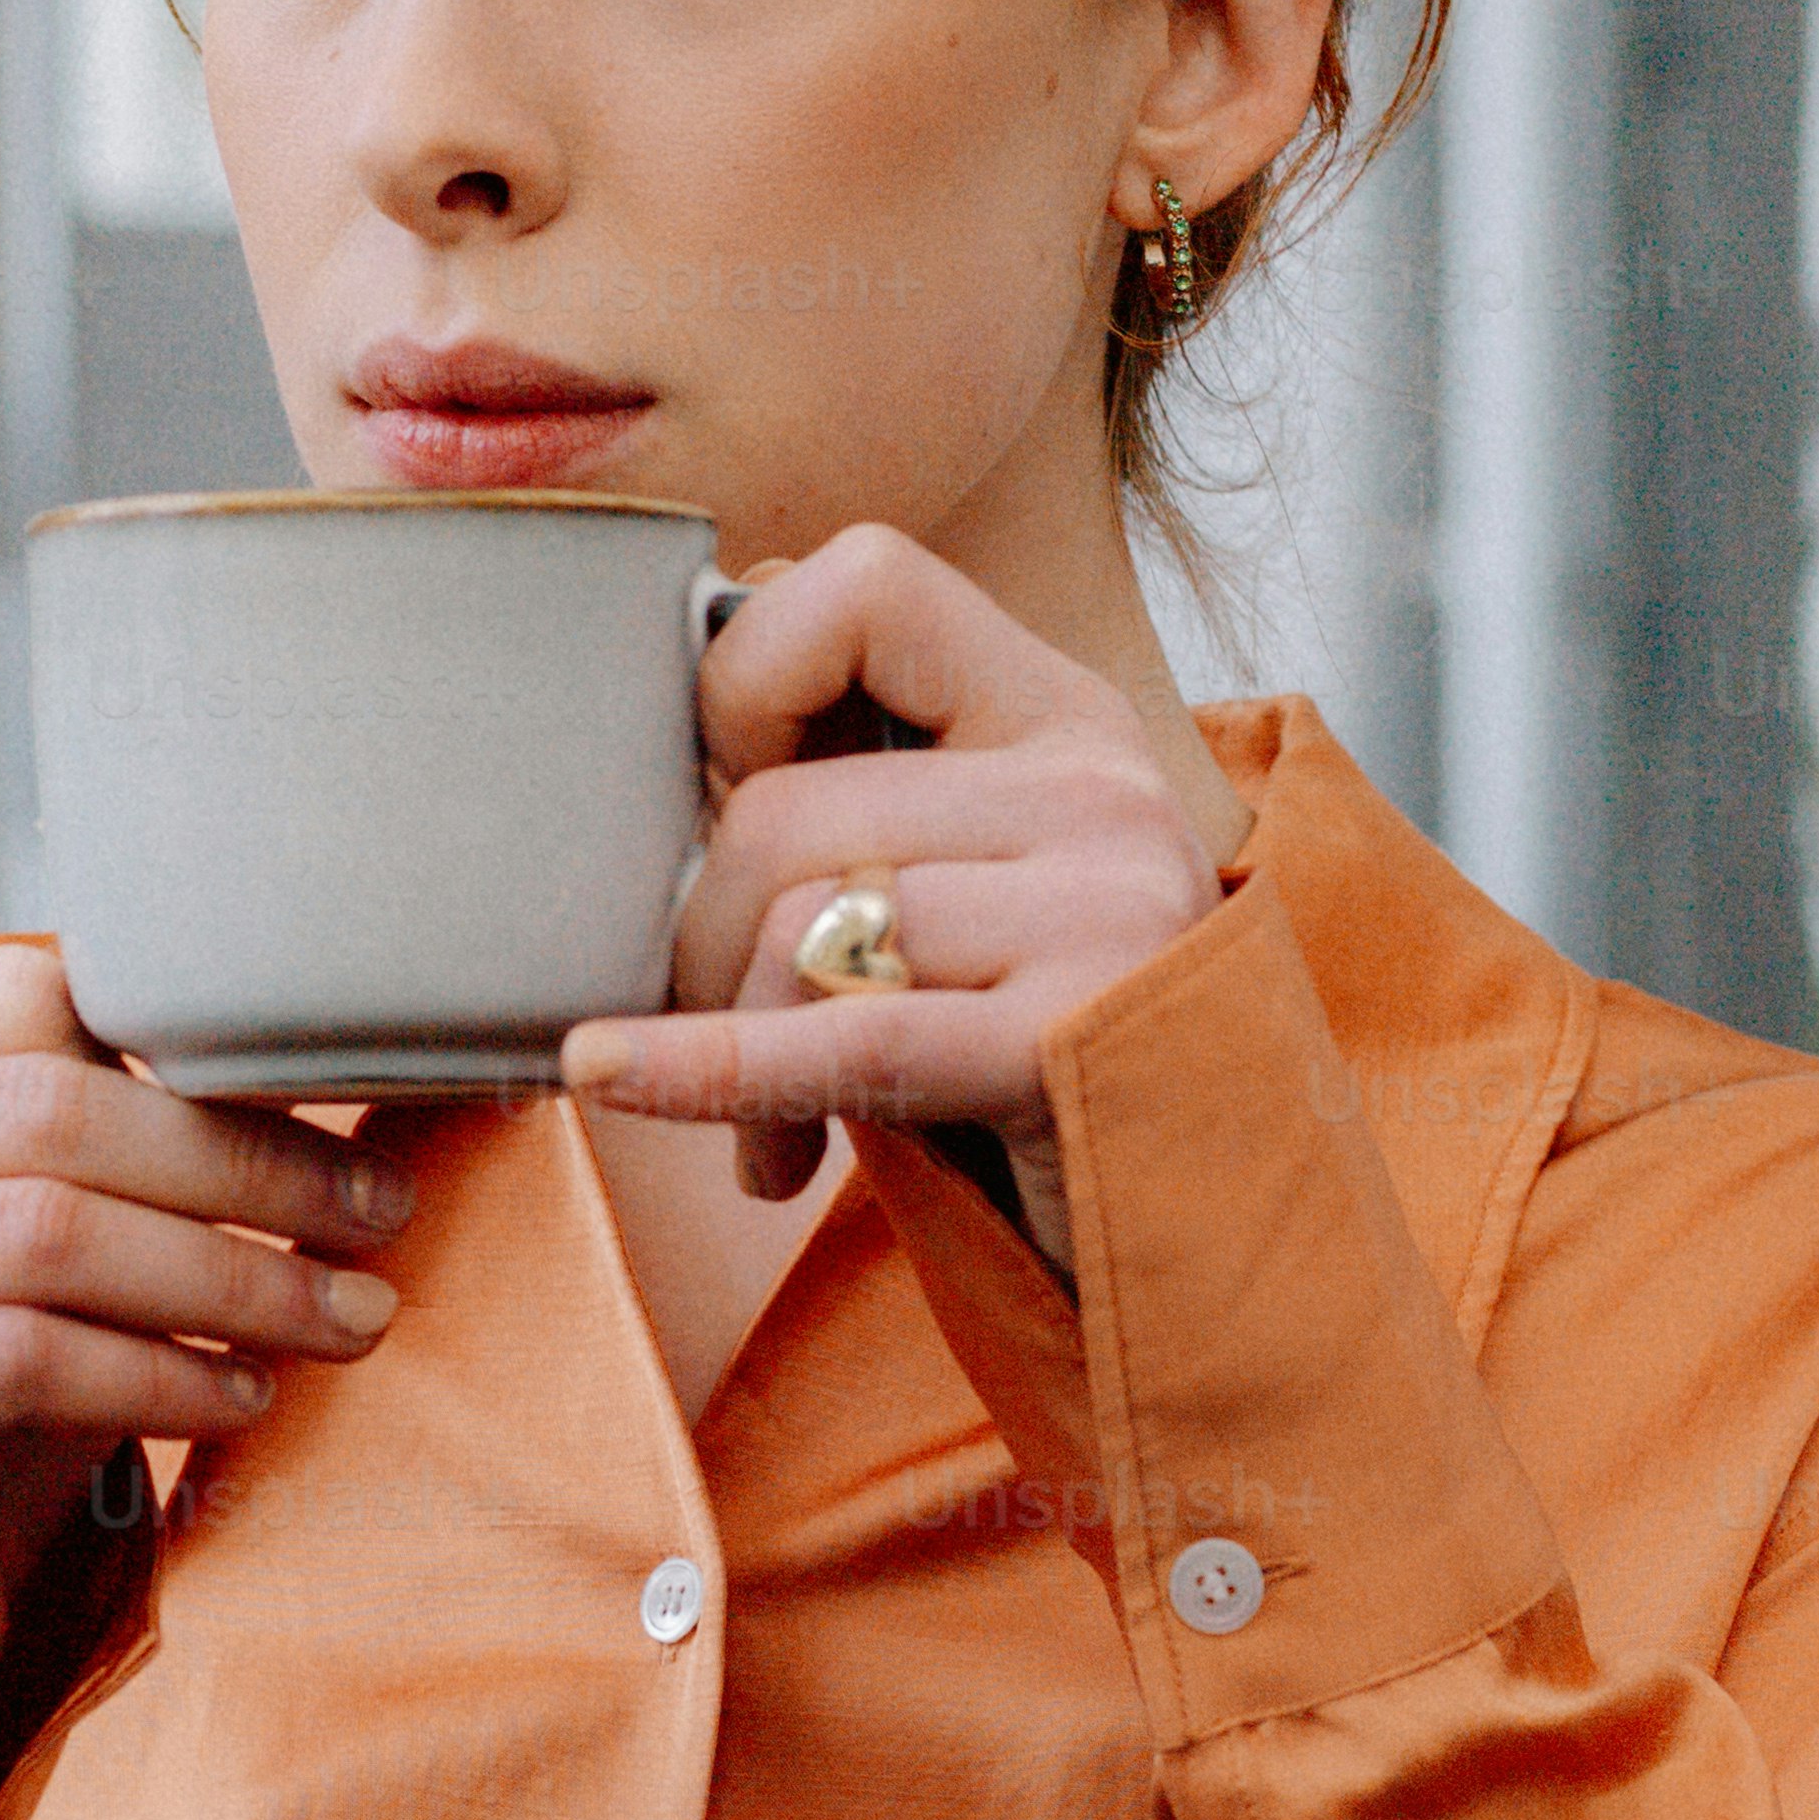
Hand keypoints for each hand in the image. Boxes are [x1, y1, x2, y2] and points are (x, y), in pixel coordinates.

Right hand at [0, 938, 411, 1727]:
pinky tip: (243, 1396)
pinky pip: (15, 1357)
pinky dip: (159, 1374)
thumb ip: (112, 1126)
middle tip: (379, 1217)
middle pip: (50, 1111)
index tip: (337, 1111)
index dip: (203, 1053)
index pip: (30, 997)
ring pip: (43, 1232)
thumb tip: (327, 1050)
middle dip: (247, 1167)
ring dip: (232, 1278)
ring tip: (347, 1316)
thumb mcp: (33, 1224)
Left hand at [555, 526, 1231, 1239]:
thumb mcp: (974, 893)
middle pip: (786, 809)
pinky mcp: (1074, 1044)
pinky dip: (703, 1065)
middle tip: (720, 1040)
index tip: (729, 792)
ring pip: (797, 923)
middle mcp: (1098, 791)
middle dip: (705, 946)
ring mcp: (1103, 910)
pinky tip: (610, 1072)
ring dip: (729, 1050)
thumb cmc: (1051, 1064)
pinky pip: (838, 1034)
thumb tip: (686, 713)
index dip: (749, 681)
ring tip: (763, 1139)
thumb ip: (865, 796)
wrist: (1208, 1237)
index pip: (866, 583)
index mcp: (1065, 717)